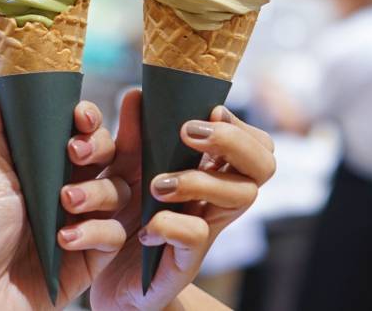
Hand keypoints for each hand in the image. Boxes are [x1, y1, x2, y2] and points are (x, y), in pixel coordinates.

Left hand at [0, 78, 127, 309]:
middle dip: (97, 151)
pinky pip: (114, 237)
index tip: (79, 116)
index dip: (87, 122)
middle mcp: (69, 194)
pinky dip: (94, 233)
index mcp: (46, 171)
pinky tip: (65, 240)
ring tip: (65, 203)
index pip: (81, 136)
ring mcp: (83, 226)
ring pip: (117, 195)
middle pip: (108, 160)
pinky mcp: (92, 260)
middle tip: (75, 152)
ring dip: (94, 194)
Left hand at [90, 90, 275, 310]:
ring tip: (157, 184)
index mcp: (213, 172)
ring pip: (240, 196)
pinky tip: (146, 226)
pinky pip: (196, 235)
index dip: (239, 125)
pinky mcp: (187, 260)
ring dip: (198, 180)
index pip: (256, 143)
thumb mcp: (128, 169)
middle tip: (189, 134)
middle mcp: (220, 199)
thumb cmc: (125, 217)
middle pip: (263, 165)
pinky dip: (170, 224)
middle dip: (232, 141)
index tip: (209, 111)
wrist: (108, 279)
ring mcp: (209, 229)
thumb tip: (136, 92)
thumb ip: (135, 134)